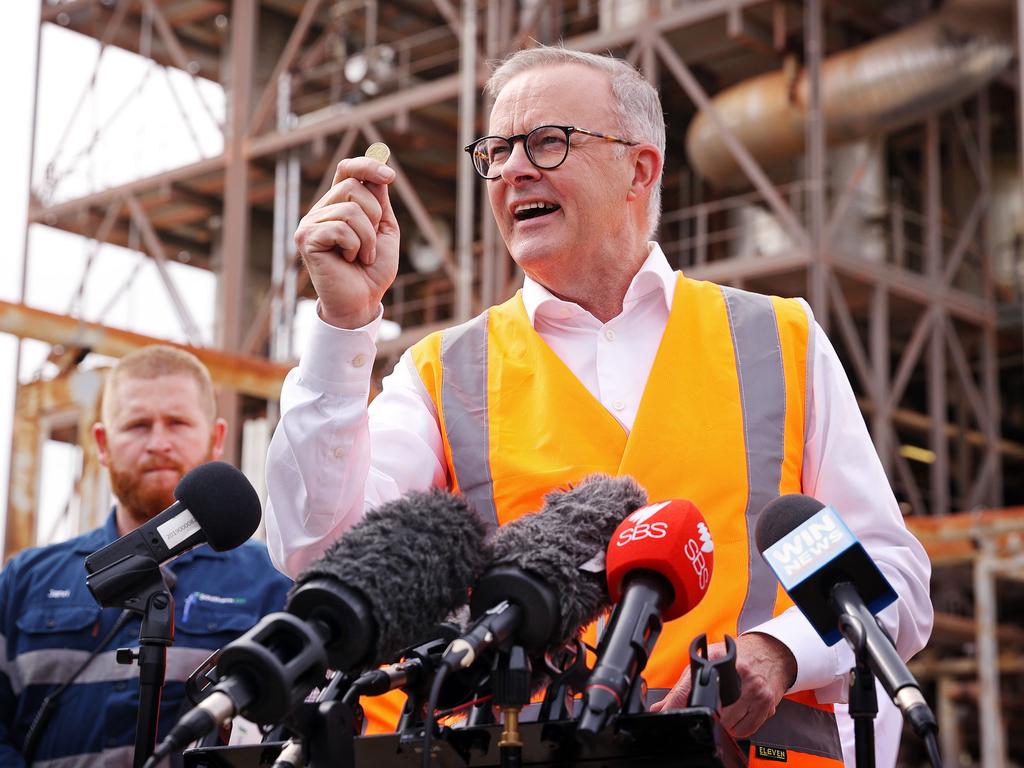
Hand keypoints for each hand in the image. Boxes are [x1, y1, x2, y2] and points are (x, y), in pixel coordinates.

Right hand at [294, 156, 400, 328]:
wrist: (362, 302)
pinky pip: (341, 229)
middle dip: (373, 216)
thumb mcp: (383, 230)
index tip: (390, 176)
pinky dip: (355, 247)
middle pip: (352, 186)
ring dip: (367, 238)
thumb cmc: (372, 270)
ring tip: (361, 256)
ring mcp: (310, 224)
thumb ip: (379, 202)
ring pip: (350, 209)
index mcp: (337, 205)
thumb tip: (379, 172)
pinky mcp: (306, 239)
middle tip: (370, 243)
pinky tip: (348, 261)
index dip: (368, 166)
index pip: (346, 170)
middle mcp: (320, 210)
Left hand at [649, 633, 796, 738]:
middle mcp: (740, 675)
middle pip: (712, 712)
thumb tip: (661, 708)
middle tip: (709, 704)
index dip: (677, 705)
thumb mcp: (708, 659)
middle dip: (706, 712)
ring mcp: (756, 691)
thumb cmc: (738, 655)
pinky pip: (746, 730)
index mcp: (719, 660)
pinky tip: (738, 713)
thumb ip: (683, 686)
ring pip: (729, 725)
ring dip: (723, 723)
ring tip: (725, 707)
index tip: (668, 714)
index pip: (692, 688)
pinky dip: (738, 728)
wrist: (771, 652)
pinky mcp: (767, 705)